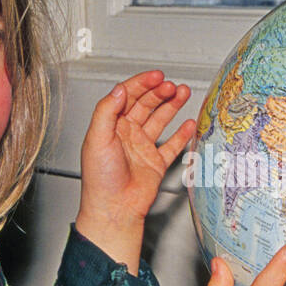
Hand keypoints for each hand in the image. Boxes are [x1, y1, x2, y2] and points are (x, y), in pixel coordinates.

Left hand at [77, 71, 193, 270]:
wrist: (114, 209)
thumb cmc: (100, 180)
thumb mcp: (97, 139)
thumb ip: (107, 111)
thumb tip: (119, 89)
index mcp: (111, 126)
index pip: (128, 96)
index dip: (142, 83)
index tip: (156, 76)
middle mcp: (127, 134)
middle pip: (145, 104)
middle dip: (159, 92)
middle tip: (172, 85)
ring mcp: (142, 148)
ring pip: (160, 120)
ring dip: (171, 105)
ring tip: (183, 93)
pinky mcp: (155, 163)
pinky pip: (172, 144)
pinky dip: (181, 134)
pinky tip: (189, 123)